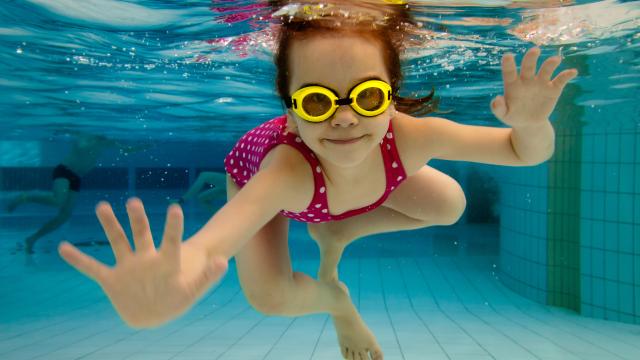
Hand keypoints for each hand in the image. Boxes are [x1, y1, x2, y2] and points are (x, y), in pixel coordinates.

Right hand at [58, 198, 227, 327]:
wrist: (155, 313)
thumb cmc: (175, 300)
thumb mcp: (193, 291)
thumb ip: (207, 278)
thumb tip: (223, 261)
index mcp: (165, 262)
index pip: (170, 241)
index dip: (173, 227)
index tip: (174, 208)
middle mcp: (144, 259)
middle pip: (141, 234)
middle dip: (137, 219)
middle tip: (134, 201)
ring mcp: (127, 267)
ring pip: (117, 242)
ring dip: (110, 226)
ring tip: (103, 205)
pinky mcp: (112, 280)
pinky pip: (92, 268)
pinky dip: (78, 259)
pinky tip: (63, 247)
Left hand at [491, 47, 577, 127]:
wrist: (529, 123)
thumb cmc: (513, 116)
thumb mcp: (504, 115)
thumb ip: (498, 108)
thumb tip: (496, 99)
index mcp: (513, 84)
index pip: (510, 72)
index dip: (508, 64)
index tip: (507, 55)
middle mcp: (527, 80)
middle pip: (529, 65)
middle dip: (531, 57)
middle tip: (535, 50)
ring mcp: (541, 83)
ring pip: (546, 69)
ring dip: (551, 63)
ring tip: (556, 60)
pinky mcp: (553, 89)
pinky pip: (561, 80)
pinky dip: (567, 75)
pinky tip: (572, 72)